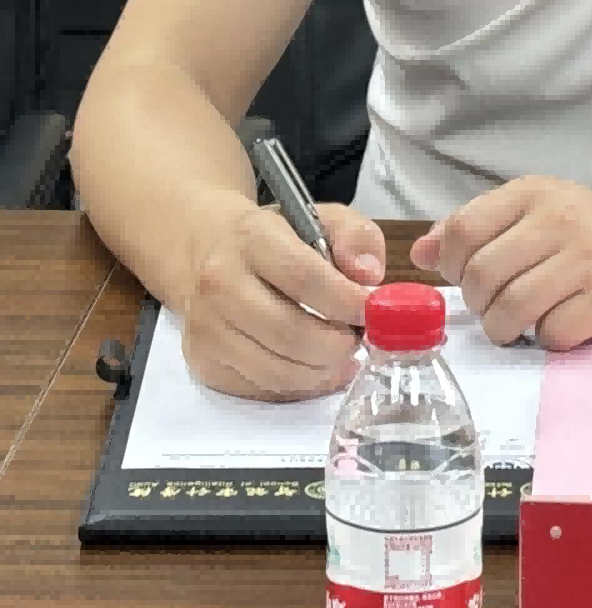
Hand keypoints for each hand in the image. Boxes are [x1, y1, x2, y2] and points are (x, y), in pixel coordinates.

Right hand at [181, 199, 385, 401]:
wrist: (204, 249)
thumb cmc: (272, 236)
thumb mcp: (319, 218)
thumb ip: (356, 237)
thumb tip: (369, 276)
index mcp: (251, 237)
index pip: (305, 278)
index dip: (347, 302)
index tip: (372, 312)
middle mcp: (220, 283)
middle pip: (291, 334)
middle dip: (339, 345)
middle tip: (358, 338)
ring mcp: (207, 328)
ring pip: (278, 371)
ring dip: (323, 372)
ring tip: (341, 354)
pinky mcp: (203, 362)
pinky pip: (262, 389)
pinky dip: (298, 386)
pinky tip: (314, 367)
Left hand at [409, 177, 591, 350]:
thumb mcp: (535, 212)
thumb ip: (477, 228)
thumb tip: (420, 252)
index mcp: (533, 194)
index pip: (464, 229)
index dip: (451, 265)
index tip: (463, 279)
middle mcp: (560, 220)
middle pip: (483, 276)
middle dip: (479, 305)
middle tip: (493, 310)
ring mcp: (589, 259)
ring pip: (513, 309)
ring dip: (505, 330)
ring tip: (517, 326)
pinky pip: (554, 334)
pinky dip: (548, 341)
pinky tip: (559, 327)